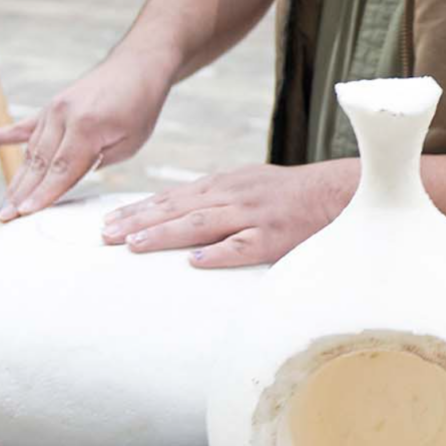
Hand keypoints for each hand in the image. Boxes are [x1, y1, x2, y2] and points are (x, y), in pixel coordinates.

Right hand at [0, 63, 168, 219]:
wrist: (137, 66)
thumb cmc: (139, 107)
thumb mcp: (128, 142)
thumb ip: (94, 162)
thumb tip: (64, 182)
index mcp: (85, 126)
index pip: (60, 170)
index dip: (42, 195)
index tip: (23, 214)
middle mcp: (63, 115)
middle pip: (39, 163)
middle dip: (22, 194)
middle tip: (5, 218)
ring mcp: (53, 109)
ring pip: (31, 151)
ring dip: (17, 178)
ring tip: (4, 204)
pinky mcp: (50, 106)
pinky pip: (23, 125)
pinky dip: (1, 135)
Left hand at [101, 161, 356, 267]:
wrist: (340, 192)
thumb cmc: (292, 195)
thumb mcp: (249, 185)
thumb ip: (217, 199)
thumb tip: (180, 218)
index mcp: (225, 184)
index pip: (173, 197)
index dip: (139, 209)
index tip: (109, 221)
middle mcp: (234, 195)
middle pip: (178, 208)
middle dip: (139, 221)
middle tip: (105, 235)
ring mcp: (254, 215)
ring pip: (202, 223)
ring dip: (165, 234)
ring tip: (133, 246)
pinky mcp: (276, 236)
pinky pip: (244, 246)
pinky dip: (219, 253)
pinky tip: (196, 262)